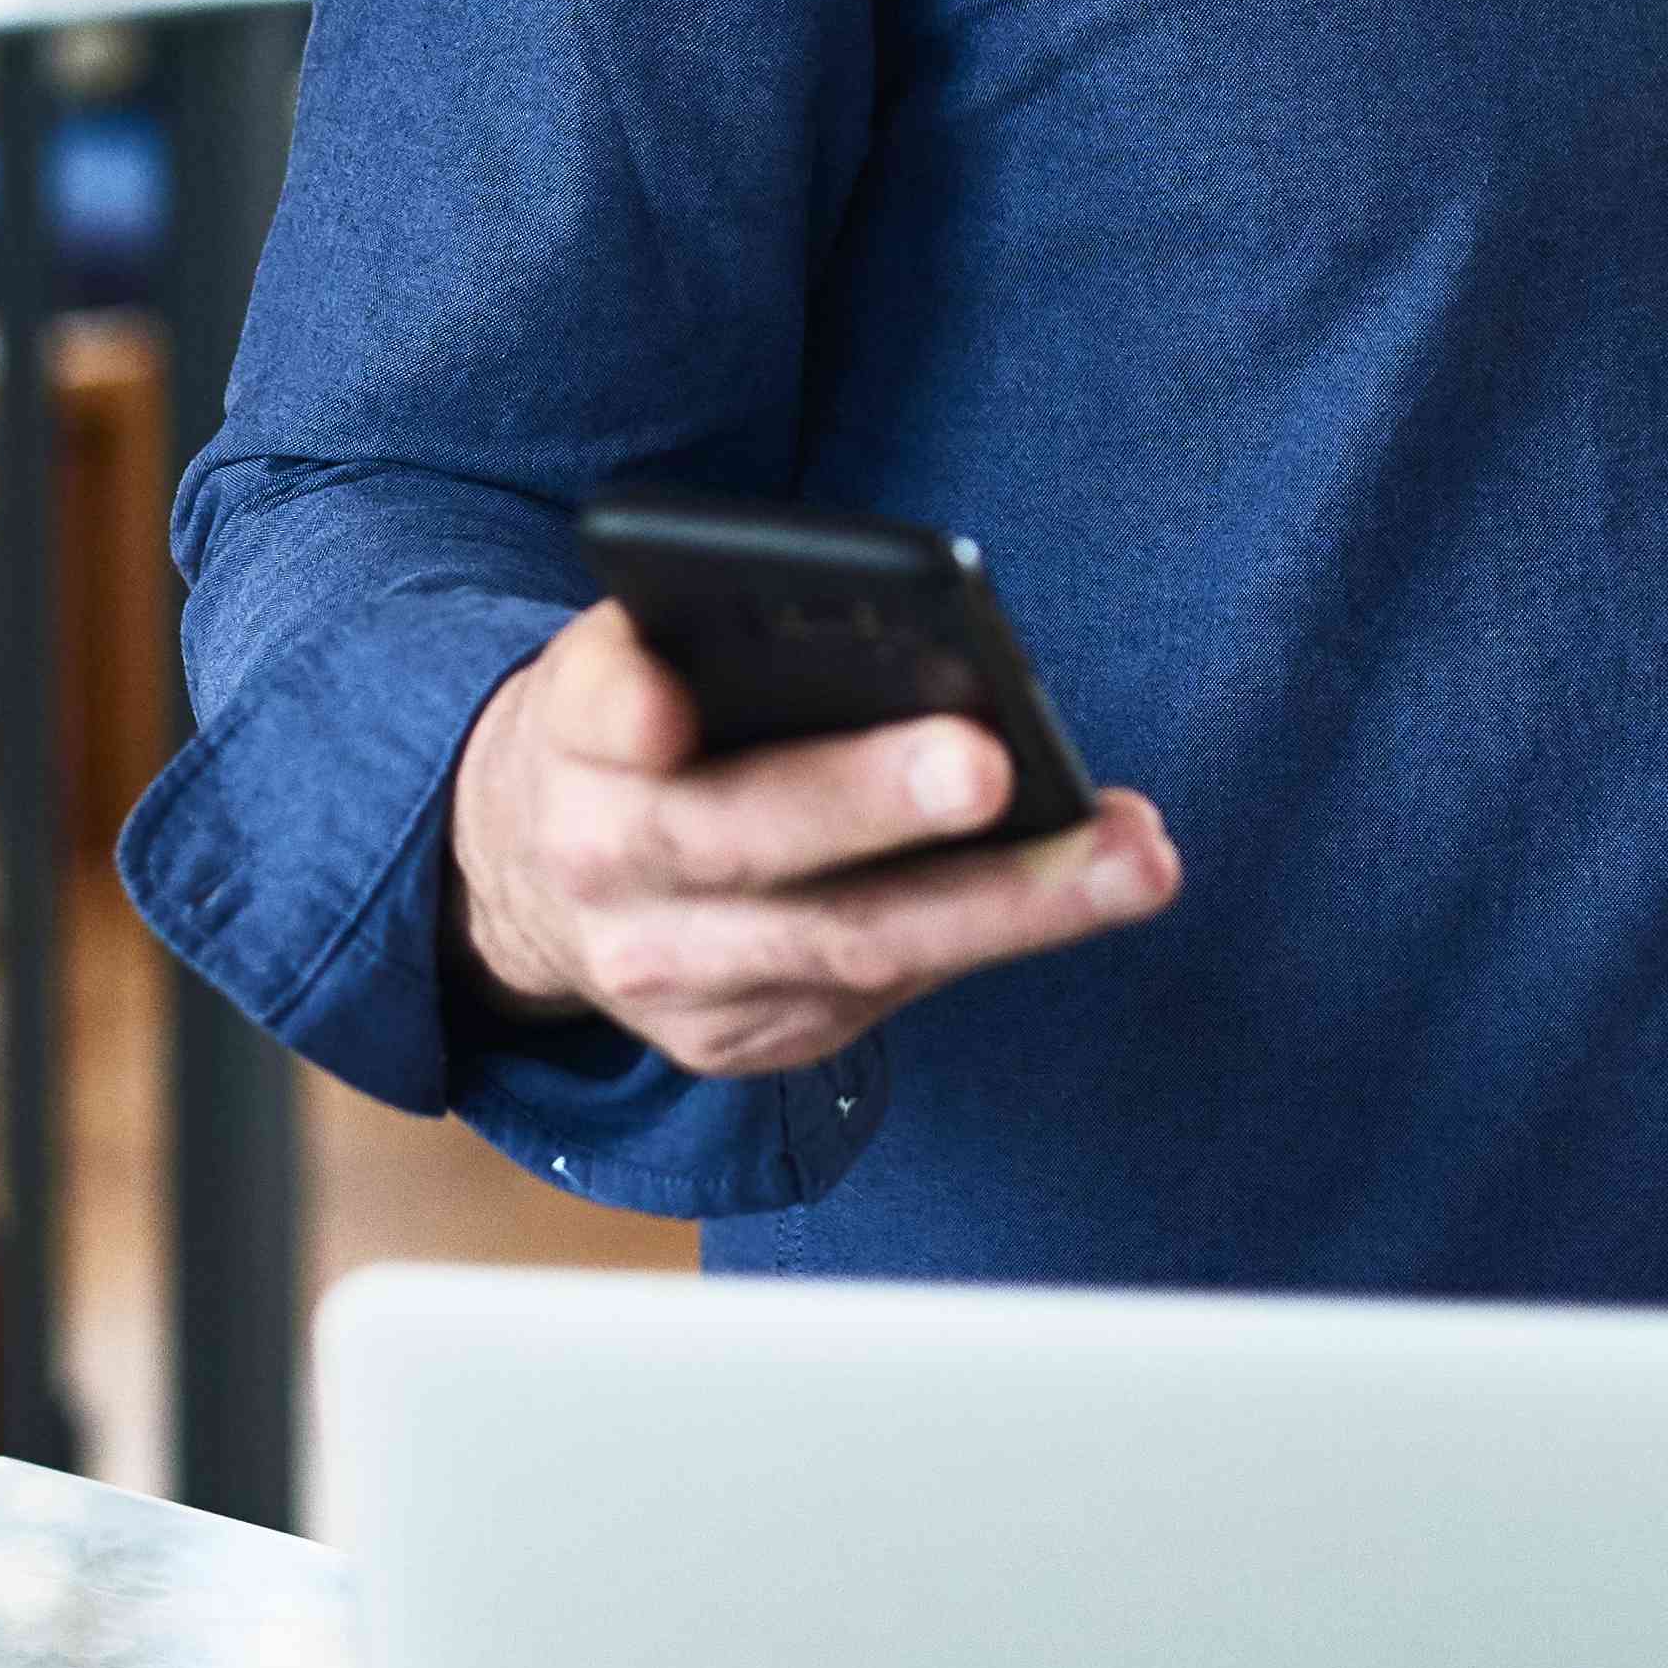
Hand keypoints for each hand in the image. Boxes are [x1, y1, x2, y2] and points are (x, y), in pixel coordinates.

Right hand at [445, 594, 1181, 1080]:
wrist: (534, 883)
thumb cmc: (631, 735)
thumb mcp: (622, 661)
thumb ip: (689, 642)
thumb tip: (857, 625)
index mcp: (568, 740)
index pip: (594, 715)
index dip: (629, 710)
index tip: (667, 701)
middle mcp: (604, 870)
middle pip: (745, 841)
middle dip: (873, 805)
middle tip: (990, 764)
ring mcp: (673, 978)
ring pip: (851, 947)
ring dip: (1007, 904)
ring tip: (1134, 855)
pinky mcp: (741, 1042)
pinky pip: (881, 992)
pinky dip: (992, 937)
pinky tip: (1089, 888)